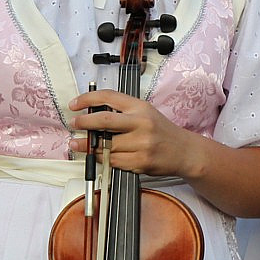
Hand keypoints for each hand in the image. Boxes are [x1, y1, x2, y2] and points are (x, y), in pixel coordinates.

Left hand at [68, 90, 195, 177]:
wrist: (185, 152)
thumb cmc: (162, 131)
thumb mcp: (145, 112)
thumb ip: (122, 111)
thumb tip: (91, 112)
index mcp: (140, 107)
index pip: (109, 97)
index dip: (87, 99)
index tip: (75, 104)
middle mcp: (142, 123)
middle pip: (104, 120)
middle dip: (84, 122)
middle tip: (75, 124)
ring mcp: (142, 144)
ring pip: (106, 145)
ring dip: (88, 146)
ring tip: (78, 144)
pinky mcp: (141, 162)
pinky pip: (114, 161)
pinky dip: (102, 159)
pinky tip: (98, 155)